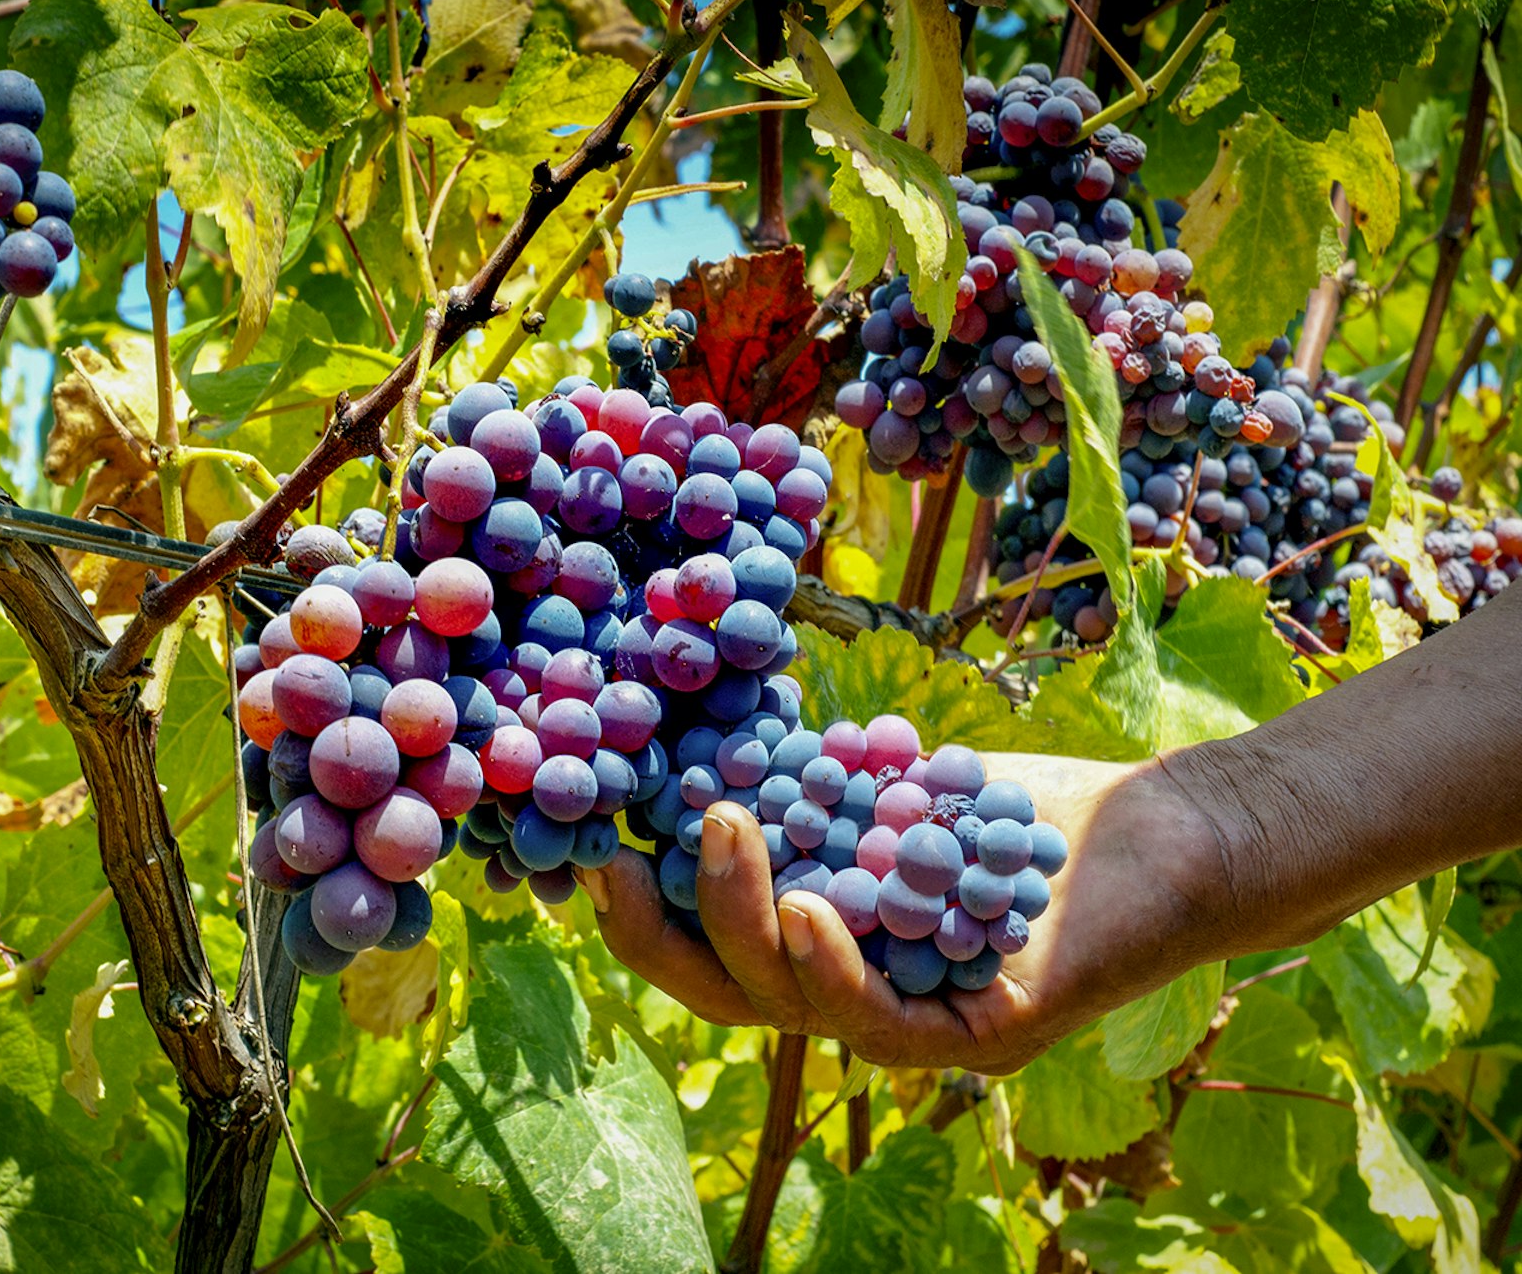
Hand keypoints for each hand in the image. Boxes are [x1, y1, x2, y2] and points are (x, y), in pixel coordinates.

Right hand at [576, 754, 1231, 1072]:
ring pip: (792, 1002)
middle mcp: (861, 997)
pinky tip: (806, 908)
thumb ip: (809, 791)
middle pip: (729, 992)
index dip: (644, 911)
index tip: (593, 843)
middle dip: (658, 935)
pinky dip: (831, 966)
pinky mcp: (983, 1035)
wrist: (1173, 833)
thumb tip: (702, 731)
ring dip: (742, 918)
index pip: (712, 949)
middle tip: (616, 864)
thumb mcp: (894, 789)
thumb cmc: (1027, 811)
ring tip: (723, 829)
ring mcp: (919, 1026)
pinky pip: (881, 1022)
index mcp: (827, 947)